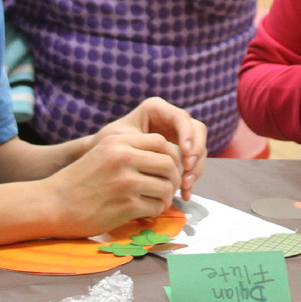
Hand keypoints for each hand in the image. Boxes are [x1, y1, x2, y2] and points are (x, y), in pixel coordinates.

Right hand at [44, 130, 185, 237]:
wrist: (52, 204)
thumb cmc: (79, 180)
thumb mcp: (103, 152)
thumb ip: (131, 150)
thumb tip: (168, 158)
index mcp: (119, 141)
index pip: (162, 142)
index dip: (171, 156)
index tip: (168, 169)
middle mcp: (124, 158)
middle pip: (169, 164)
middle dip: (174, 178)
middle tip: (169, 188)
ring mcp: (126, 182)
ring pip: (166, 187)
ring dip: (166, 197)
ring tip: (157, 201)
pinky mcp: (126, 206)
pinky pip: (157, 206)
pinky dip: (156, 210)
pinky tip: (146, 211)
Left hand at [92, 97, 206, 199]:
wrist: (101, 160)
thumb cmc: (105, 146)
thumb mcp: (118, 140)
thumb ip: (142, 143)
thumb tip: (170, 154)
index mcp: (156, 109)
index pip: (181, 118)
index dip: (187, 134)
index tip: (185, 153)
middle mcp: (170, 119)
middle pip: (197, 130)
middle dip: (196, 151)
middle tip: (188, 170)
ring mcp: (177, 135)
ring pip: (199, 147)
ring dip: (196, 167)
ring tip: (185, 185)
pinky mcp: (179, 151)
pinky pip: (194, 161)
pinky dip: (192, 176)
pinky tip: (185, 192)